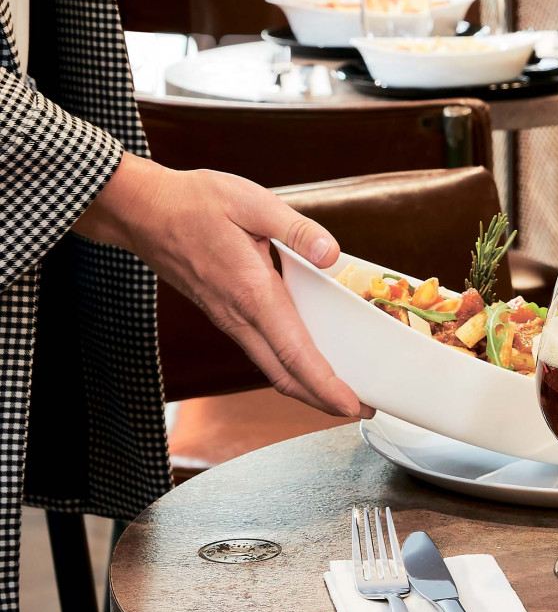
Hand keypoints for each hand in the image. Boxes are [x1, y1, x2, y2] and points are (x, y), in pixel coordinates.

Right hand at [74, 154, 369, 417]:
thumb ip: (296, 229)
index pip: (294, 353)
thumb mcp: (251, 202)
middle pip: (284, 375)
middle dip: (323, 399)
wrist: (142, 212)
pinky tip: (306, 357)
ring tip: (341, 389)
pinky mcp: (223, 314)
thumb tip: (331, 254)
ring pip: (270, 367)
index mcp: (252, 291)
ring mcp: (227, 319)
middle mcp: (238, 316)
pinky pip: (259, 350)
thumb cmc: (193, 203)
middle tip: (361, 409)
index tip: (352, 406)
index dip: (325, 385)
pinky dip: (287, 365)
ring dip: (306, 386)